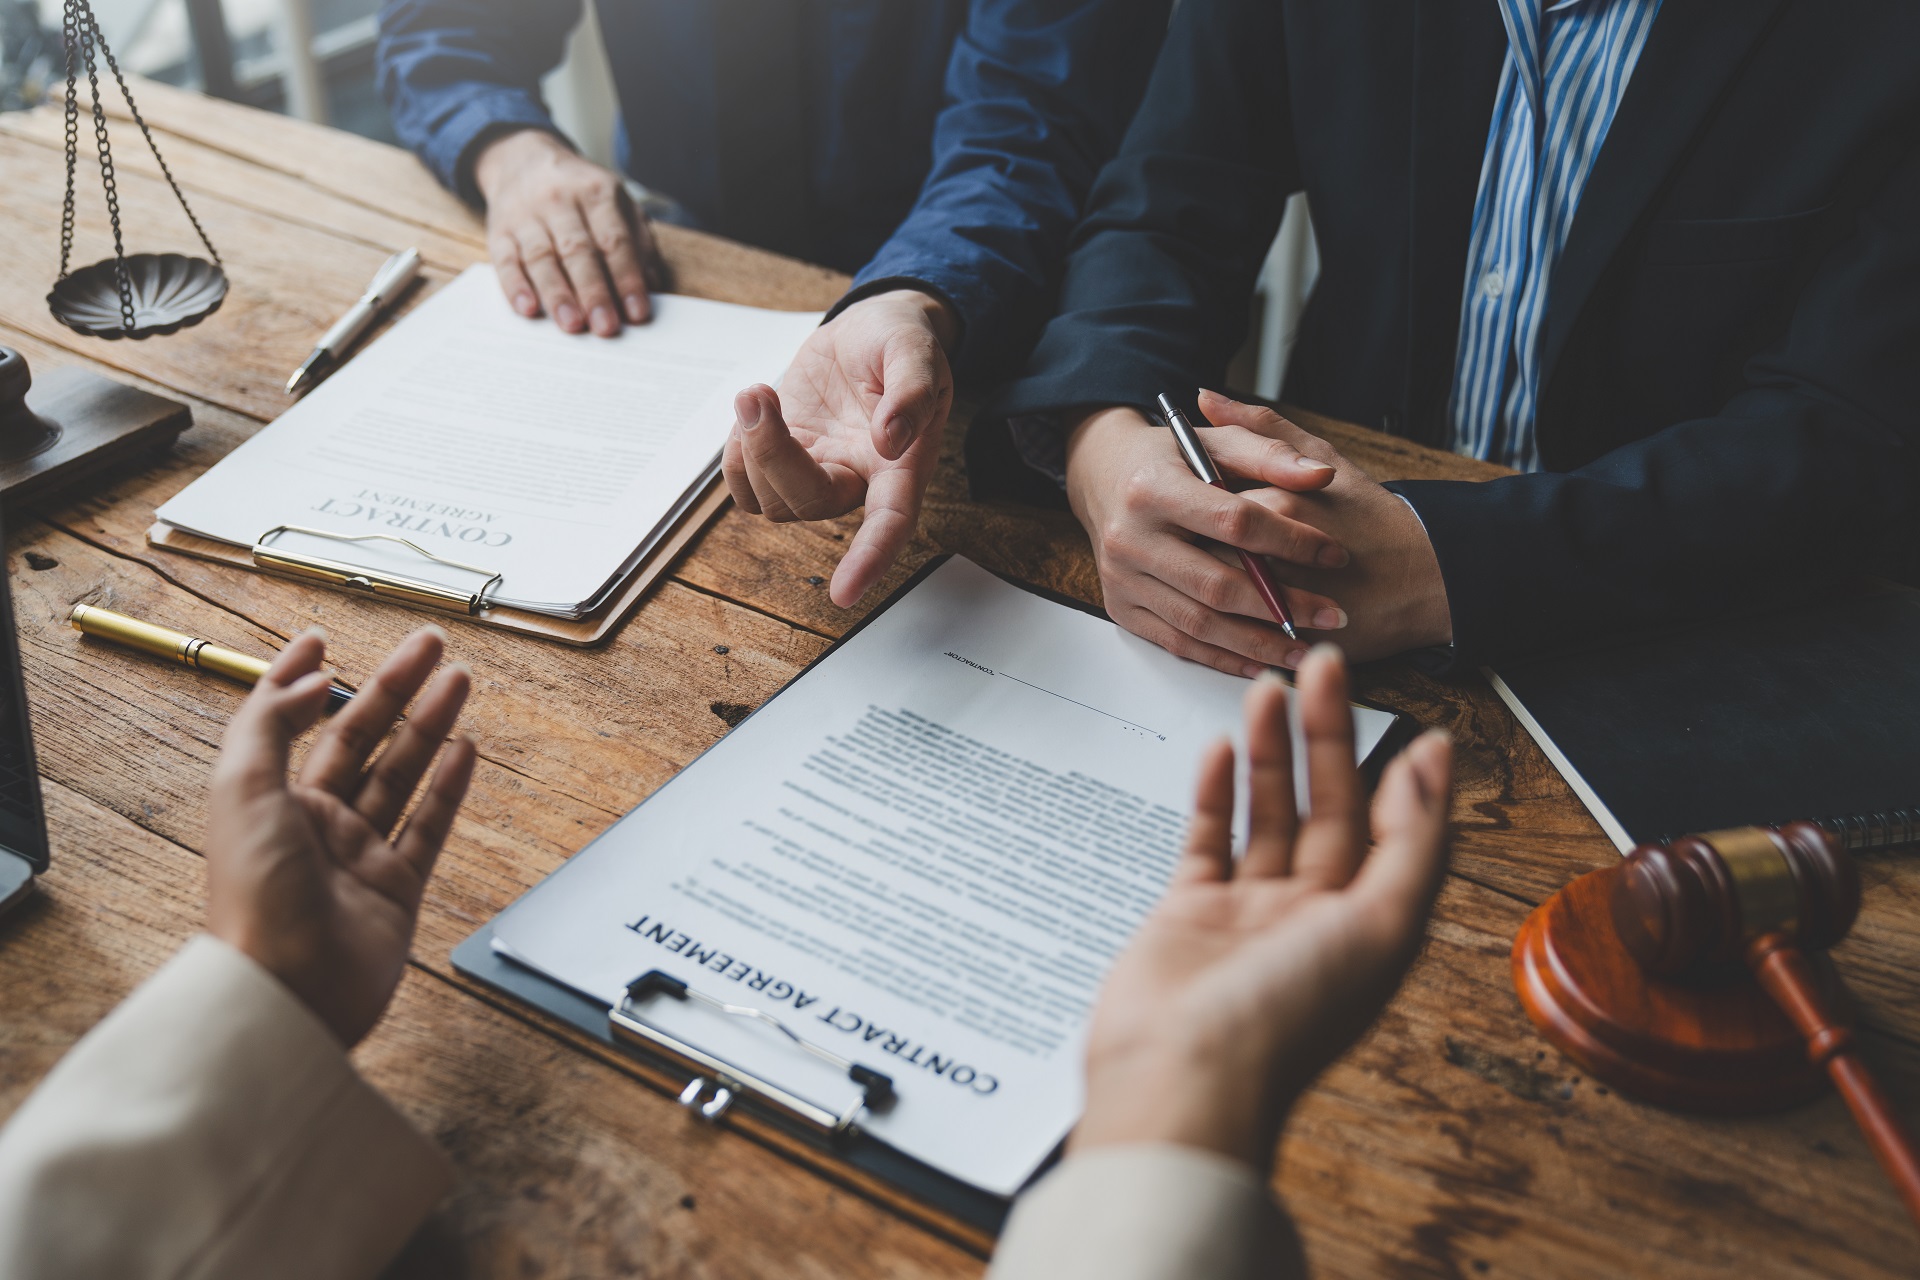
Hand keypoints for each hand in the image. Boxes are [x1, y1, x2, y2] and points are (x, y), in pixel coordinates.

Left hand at [205, 627, 476, 1046]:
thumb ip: (270, 725)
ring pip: (401, 773)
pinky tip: (465, 750)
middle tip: (430, 645)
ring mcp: (359, 854)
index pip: (289, 721)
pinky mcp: (397, 888)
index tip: (323, 640)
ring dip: (430, 724)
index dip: (303, 677)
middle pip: (360, 737)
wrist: (288, 990)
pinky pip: (428, 825)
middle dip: (395, 687)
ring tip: (459, 681)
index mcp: (269, 800)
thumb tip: (309, 680)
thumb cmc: (254, 901)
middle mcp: (314, 822)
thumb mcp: (242, 791)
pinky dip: (449, 786)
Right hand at [473, 127, 663, 336]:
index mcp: (597, 194)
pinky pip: (505, 260)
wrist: (525, 159)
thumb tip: (651, 285)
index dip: (627, 278)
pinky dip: (515, 286)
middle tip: (606, 327)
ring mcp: (526, 216)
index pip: (614, 241)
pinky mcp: (499, 231)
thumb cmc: (581, 193)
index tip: (637, 312)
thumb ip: (639, 242)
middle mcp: (560, 201)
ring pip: (541, 258)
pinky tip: (528, 308)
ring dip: (557, 294)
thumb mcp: (618, 202)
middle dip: (593, 292)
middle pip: (578, 251)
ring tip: (572, 325)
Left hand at [722, 289, 957, 605]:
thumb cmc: (900, 344)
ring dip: (751, 447)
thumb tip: (891, 440)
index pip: (891, 523)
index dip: (870, 559)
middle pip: (808, 503)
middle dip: (772, 455)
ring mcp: (817, 473)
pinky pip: (744, 485)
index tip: (845, 593)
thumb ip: (912, 392)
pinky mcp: (783, 461)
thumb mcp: (916, 350)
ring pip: (769, 499)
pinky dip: (736, 453)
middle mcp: (857, 480)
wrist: (870, 329)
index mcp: (901, 465)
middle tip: (759, 393)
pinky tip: (754, 412)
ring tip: (759, 393)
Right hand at [1064, 403, 1349, 677]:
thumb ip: (1271, 454)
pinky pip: (1177, 643)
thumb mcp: (1217, 442)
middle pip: (1216, 584)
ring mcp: (1122, 578)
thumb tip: (1322, 476)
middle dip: (1281, 605)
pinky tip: (1262, 661)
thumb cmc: (1171, 459)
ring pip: (1199, 623)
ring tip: (1305, 648)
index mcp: (1153, 488)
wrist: (1104, 478)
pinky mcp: (1121, 608)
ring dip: (1257, 642)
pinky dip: (1223, 658)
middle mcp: (1129, 537)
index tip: (1335, 554)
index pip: (1234, 522)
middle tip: (1332, 615)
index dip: (1290, 541)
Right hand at [1074, 646, 1450, 1170]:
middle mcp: (1313, 916)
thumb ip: (1412, 844)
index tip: (1415, 719)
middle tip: (1321, 667)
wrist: (1180, 1078)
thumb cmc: (1283, 1021)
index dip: (1407, 777)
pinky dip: (1213, 792)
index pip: (1396, 833)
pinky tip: (1217, 749)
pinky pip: (1206, 838)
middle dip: (1328, 735)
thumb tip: (1431, 768)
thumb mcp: (1379, 928)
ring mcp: (1248, 913)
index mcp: (1370, 927)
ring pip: (1267, 812)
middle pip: (1329, 807)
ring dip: (1270, 750)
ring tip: (1265, 687)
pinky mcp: (1187, 913)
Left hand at [1193, 391, 1452, 660]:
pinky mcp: (1289, 640)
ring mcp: (1281, 602)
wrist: (1425, 575)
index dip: (1190, 512)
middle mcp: (1273, 553)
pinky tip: (1226, 620)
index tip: (1187, 512)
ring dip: (1200, 595)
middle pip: (1200, 555)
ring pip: (1212, 600)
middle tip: (1186, 550)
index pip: (1203, 507)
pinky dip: (1222, 634)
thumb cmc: (1370, 515)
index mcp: (1275, 502)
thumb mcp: (1321, 456)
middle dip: (1188, 554)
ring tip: (1204, 585)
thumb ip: (1259, 427)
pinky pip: (1236, 639)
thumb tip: (1204, 399)